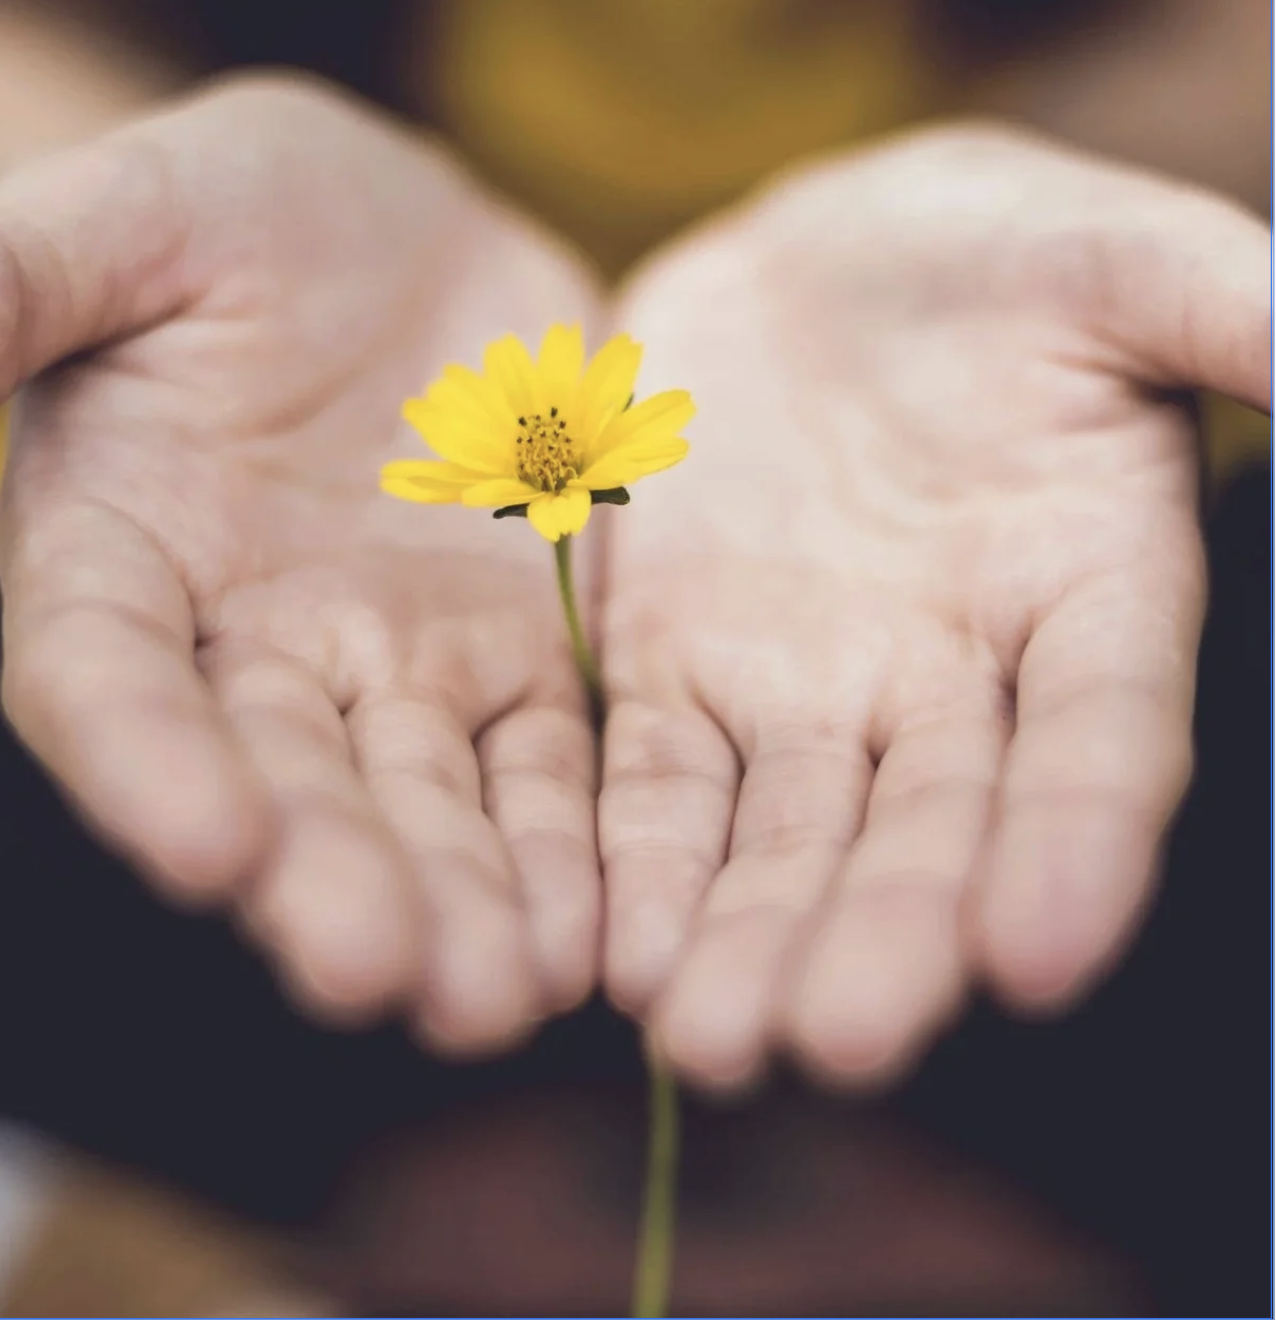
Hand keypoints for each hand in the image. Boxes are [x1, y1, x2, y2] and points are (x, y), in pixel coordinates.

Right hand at [0, 75, 603, 1049]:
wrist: (420, 244)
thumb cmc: (253, 213)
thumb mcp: (143, 218)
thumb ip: (34, 282)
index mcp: (125, 552)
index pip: (110, 677)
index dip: (147, 763)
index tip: (204, 847)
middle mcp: (257, 645)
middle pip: (283, 781)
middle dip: (328, 878)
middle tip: (378, 974)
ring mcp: (398, 666)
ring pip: (425, 802)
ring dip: (461, 900)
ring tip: (499, 998)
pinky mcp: (519, 662)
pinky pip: (543, 766)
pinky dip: (564, 847)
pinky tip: (589, 934)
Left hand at [599, 124, 1269, 1087]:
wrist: (809, 266)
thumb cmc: (984, 252)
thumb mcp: (1108, 256)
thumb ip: (1232, 314)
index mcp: (1084, 593)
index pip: (1100, 740)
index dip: (1079, 842)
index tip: (1043, 952)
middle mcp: (949, 679)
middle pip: (925, 829)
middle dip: (883, 936)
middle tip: (833, 1044)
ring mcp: (804, 686)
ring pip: (783, 837)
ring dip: (745, 938)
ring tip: (703, 1040)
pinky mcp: (679, 666)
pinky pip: (659, 782)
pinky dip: (641, 863)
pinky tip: (619, 954)